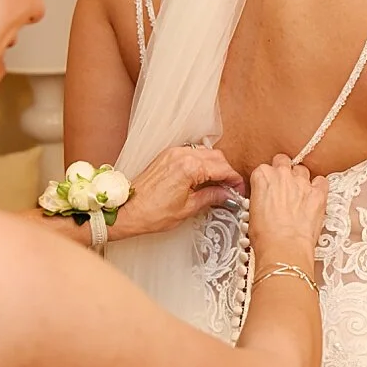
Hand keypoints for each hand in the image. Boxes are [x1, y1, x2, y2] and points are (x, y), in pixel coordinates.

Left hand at [109, 146, 244, 241]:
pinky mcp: (167, 155)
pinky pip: (192, 153)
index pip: (222, 168)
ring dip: (215, 166)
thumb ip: (211, 197)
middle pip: (216, 157)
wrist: (127, 210)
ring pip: (205, 153)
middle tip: (231, 189)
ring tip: (218, 186)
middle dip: (226, 172)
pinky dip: (201, 163)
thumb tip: (228, 195)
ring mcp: (173, 152)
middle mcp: (182, 154)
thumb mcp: (187, 209)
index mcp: (189, 167)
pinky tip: (202, 179)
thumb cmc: (152, 213)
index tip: (239, 190)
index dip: (234, 180)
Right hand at [247, 153, 328, 261]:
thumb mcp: (252, 212)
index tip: (268, 190)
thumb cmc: (265, 237)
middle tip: (283, 187)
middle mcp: (282, 174)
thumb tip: (266, 199)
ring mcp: (302, 182)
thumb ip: (260, 196)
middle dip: (283, 171)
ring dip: (300, 179)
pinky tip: (315, 197)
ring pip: (302, 170)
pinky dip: (319, 187)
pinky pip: (321, 181)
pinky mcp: (318, 193)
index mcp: (262, 176)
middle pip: (283, 161)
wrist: (284, 248)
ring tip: (299, 195)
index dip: (267, 181)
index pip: (263, 169)